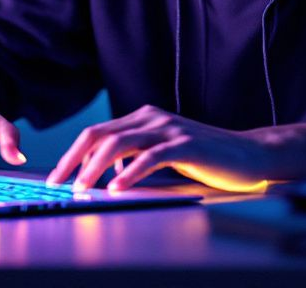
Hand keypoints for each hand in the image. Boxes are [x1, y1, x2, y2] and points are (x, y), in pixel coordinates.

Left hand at [45, 105, 273, 192]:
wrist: (248, 154)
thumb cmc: (206, 156)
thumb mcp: (164, 152)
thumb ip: (136, 155)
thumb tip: (105, 173)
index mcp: (144, 118)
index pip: (98, 132)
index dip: (73, 153)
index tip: (57, 175)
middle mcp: (153, 118)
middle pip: (100, 135)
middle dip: (74, 159)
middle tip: (58, 182)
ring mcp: (169, 129)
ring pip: (119, 144)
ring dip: (95, 167)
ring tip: (82, 188)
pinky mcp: (186, 145)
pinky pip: (150, 157)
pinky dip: (129, 173)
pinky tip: (117, 188)